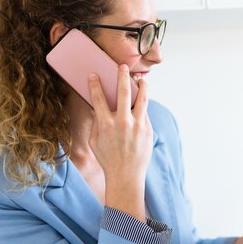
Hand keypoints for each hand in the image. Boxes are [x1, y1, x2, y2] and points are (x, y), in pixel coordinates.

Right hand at [87, 64, 152, 220]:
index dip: (95, 84)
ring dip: (142, 86)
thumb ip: (96, 123)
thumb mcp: (95, 141)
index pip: (98, 98)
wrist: (126, 176)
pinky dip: (143, 107)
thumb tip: (97, 108)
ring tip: (142, 80)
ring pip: (143, 99)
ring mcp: (137, 126)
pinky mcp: (147, 130)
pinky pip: (145, 114)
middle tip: (123, 67)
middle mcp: (122, 122)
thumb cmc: (107, 159)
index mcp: (105, 124)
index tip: (94, 75)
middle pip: (124, 92)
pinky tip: (142, 102)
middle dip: (122, 76)